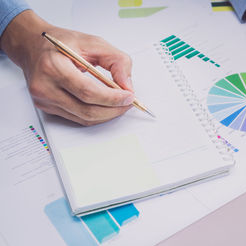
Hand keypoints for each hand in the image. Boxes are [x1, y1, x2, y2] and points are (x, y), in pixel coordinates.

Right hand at [0, 10, 134, 125]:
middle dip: (113, 109)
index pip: (87, 92)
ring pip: (84, 118)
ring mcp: (44, 100)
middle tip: (128, 103)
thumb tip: (127, 86)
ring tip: (119, 105)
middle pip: (87, 110)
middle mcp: (44, 86)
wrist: (32, 45)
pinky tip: (105, 107)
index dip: (112, 98)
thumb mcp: (93, 42)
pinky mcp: (47, 108)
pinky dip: (95, 115)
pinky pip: (77, 118)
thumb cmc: (60, 42)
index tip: (129, 96)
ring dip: (107, 115)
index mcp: (53, 67)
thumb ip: (116, 61)